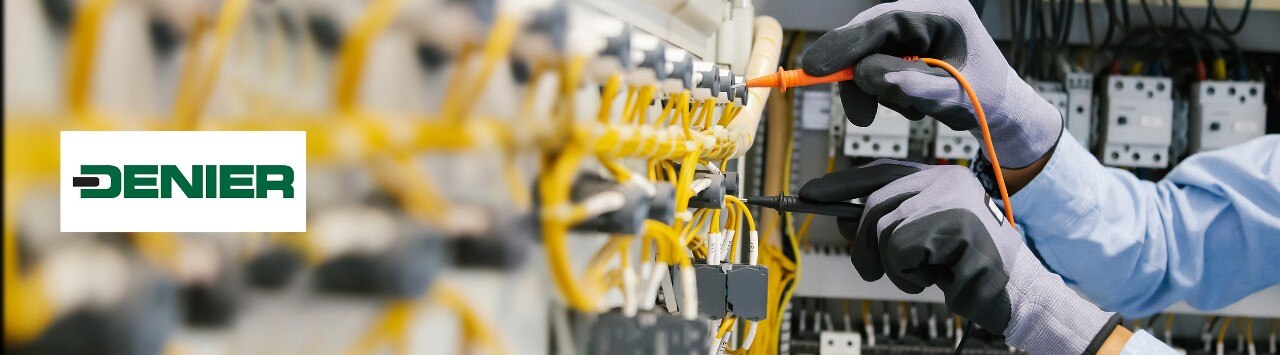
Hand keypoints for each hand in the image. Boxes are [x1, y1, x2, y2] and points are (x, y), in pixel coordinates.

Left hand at [798, 160, 1120, 353]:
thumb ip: (887, 226)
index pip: (880, 172)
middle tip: (869, 270)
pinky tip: (937, 278)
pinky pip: (901, 250)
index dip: (840, 183)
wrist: (1018, 293)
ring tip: (923, 275)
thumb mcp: (920, 243)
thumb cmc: (967, 268)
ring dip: (893, 266)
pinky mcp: (957, 227)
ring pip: (884, 230)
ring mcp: (954, 201)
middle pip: (875, 205)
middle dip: (861, 243)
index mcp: (940, 178)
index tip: (807, 194)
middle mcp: (947, 180)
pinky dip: (908, 274)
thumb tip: (840, 217)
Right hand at [801, 0, 1061, 167]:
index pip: (882, 22)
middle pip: (869, 38)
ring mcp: (915, 35)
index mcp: (943, 12)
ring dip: (879, 90)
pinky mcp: (908, 53)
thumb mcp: (954, 95)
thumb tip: (870, 75)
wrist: (1005, 117)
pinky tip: (913, 105)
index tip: (815, 68)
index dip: (844, 44)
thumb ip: (914, 84)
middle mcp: (925, 17)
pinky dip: (886, 92)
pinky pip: (878, 69)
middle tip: (861, 116)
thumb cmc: (991, 101)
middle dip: (860, 78)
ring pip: (870, 57)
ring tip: (912, 111)